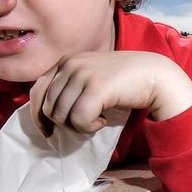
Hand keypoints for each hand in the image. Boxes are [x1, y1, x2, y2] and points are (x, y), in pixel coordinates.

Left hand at [30, 51, 191, 134]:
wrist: (154, 74)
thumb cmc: (123, 80)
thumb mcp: (90, 76)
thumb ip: (70, 86)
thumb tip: (45, 113)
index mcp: (66, 61)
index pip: (37, 91)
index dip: (37, 115)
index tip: (48, 131)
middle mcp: (70, 64)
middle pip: (49, 107)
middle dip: (64, 123)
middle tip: (85, 123)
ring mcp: (82, 75)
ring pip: (61, 116)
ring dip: (79, 126)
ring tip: (97, 119)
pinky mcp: (95, 88)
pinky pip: (79, 120)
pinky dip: (90, 127)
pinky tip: (104, 121)